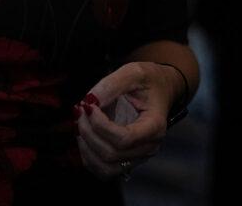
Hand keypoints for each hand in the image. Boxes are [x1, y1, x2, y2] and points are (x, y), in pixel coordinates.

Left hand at [74, 62, 177, 179]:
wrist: (161, 89)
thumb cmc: (149, 80)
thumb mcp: (133, 72)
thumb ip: (111, 85)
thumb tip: (90, 101)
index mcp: (155, 126)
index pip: (125, 138)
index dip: (100, 125)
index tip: (89, 106)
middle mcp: (149, 146)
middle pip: (111, 154)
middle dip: (88, 132)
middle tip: (80, 110)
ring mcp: (139, 156)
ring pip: (106, 167)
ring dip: (86, 147)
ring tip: (80, 124)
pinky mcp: (127, 159)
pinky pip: (104, 170)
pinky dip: (88, 156)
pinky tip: (84, 136)